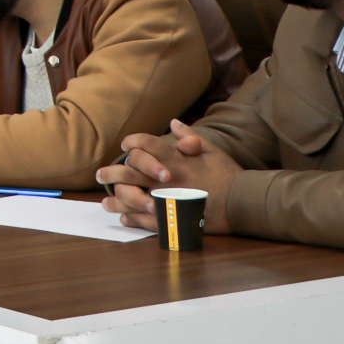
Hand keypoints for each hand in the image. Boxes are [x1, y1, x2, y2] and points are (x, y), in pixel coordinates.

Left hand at [98, 120, 237, 231]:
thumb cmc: (227, 175)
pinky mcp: (171, 220)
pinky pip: (144, 220)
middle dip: (111, 172)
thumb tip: (174, 123)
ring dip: (115, 199)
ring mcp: (166, 200)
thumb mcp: (212, 150)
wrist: (242, 204)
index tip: (125, 145)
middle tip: (100, 174)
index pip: (145, 144)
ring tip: (106, 201)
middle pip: (129, 172)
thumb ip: (190, 137)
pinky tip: (125, 217)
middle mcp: (166, 179)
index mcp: (175, 160)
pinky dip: (132, 218)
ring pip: (131, 198)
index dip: (132, 141)